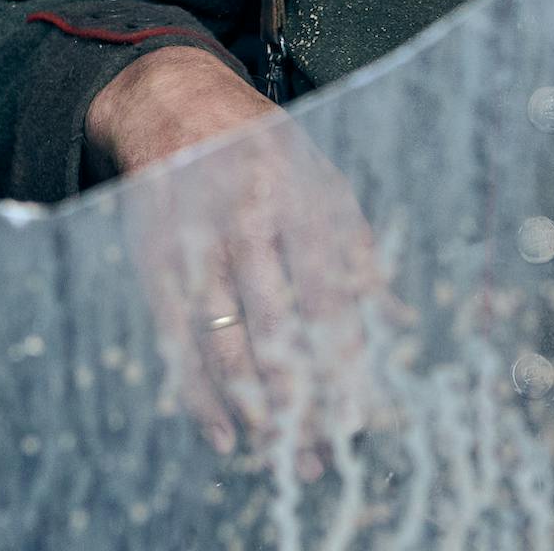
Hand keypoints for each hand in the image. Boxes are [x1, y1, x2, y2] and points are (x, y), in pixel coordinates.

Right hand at [88, 48, 399, 471]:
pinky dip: (198, 392)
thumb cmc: (262, 149)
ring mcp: (194, 238)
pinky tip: (225, 434)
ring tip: (279, 454)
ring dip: (253, 407)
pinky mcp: (152, 258)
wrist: (172, 99)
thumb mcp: (321, 178)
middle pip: (275, 325)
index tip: (360, 417)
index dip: (343, 361)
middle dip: (300, 398)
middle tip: (321, 454)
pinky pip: (175, 338)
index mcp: (299, 195)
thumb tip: (401, 322)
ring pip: (223, 340)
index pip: (328, 293)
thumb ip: (358, 248)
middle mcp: (247, 216)